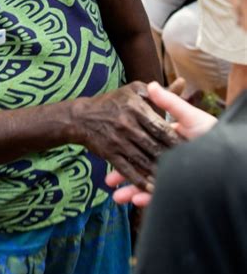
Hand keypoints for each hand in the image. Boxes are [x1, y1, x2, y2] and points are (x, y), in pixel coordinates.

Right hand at [105, 80, 216, 205]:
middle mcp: (127, 124)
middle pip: (154, 146)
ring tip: (173, 182)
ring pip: (142, 160)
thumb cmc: (113, 101)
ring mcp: (118, 140)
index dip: (177, 140)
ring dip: (158, 174)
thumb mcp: (134, 90)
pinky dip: (140, 182)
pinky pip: (127, 170)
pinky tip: (151, 190)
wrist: (82, 116)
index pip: (162, 127)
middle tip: (187, 170)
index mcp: (136, 107)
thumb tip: (182, 83)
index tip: (191, 149)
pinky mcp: (110, 153)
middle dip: (171, 160)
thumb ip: (158, 92)